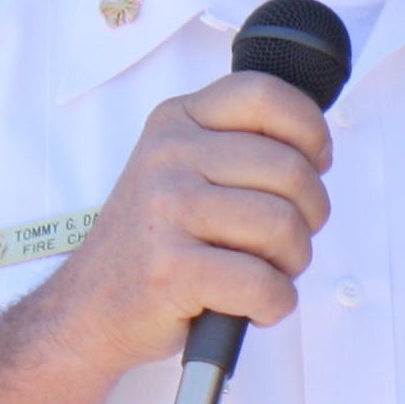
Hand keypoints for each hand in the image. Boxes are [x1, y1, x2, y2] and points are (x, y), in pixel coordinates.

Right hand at [37, 72, 332, 377]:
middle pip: (290, 170)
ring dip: (293, 263)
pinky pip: (264, 285)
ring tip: (266, 273)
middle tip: (286, 242)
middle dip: (309, 216)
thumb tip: (316, 152)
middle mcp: (168, 156)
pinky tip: (252, 304)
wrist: (88, 308)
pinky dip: (274, 304)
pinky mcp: (171, 269)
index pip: (265, 95)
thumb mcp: (180, 169)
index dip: (310, 130)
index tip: (316, 162)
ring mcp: (166, 210)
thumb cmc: (153, 244)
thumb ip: (236, 147)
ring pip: (283, 227)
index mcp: (176, 121)